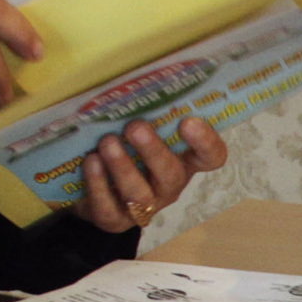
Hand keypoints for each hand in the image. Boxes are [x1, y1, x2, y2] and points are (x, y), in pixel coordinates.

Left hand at [76, 115, 227, 235]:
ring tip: (107, 142)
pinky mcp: (114, 219)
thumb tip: (137, 81)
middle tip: (135, 127)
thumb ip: (147, 116)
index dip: (206, 142)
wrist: (94, 196)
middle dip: (153, 150)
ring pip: (139, 193)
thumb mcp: (141, 134)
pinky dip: (98, 183)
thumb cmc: (126, 154)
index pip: (211, 157)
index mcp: (183, 161)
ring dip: (123, 166)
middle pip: (171, 174)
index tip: (189, 121)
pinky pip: (109, 206)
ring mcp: (143, 206)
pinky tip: (91, 161)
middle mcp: (168, 185)